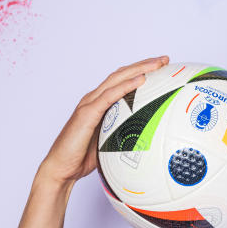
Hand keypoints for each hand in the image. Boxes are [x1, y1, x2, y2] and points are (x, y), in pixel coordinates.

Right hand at [38, 56, 168, 183]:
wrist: (61, 168)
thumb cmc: (83, 157)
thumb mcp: (111, 142)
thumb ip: (124, 134)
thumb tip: (148, 138)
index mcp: (100, 104)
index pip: (122, 81)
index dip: (141, 71)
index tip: (161, 68)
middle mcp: (94, 99)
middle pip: (122, 75)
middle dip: (144, 65)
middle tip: (164, 59)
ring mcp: (90, 104)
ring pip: (117, 80)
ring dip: (138, 69)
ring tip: (157, 64)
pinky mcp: (87, 113)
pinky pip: (109, 96)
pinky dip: (126, 86)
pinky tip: (140, 80)